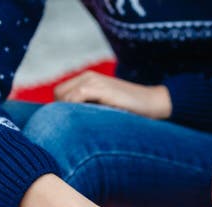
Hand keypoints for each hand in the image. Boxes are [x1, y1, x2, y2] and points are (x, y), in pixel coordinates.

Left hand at [54, 70, 171, 119]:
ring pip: (64, 95)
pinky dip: (75, 109)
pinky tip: (88, 121)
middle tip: (75, 126)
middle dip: (62, 110)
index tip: (71, 124)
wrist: (153, 103)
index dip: (61, 108)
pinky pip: (76, 96)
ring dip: (69, 112)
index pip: (60, 92)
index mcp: (88, 79)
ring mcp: (94, 80)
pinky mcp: (100, 87)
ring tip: (82, 125)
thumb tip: (69, 124)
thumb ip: (90, 108)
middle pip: (58, 93)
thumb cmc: (132, 110)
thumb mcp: (106, 107)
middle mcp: (88, 76)